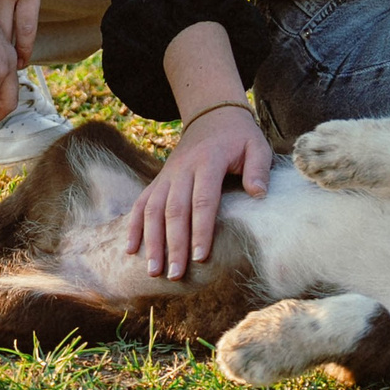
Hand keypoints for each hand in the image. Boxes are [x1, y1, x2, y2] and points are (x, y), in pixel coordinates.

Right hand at [126, 104, 270, 279]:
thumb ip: (259, 168)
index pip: (203, 200)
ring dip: (152, 241)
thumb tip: (259, 194)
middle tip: (176, 274)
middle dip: (174, 244)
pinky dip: (133, 225)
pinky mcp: (159, 179)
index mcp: (209, 161)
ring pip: (154, 209)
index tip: (201, 257)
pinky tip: (131, 249)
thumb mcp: (256, 145)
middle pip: (175, 210)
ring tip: (153, 270)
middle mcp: (183, 169)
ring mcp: (167, 175)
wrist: (211, 115)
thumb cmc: (239, 136)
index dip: (201, 230)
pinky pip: (141, 202)